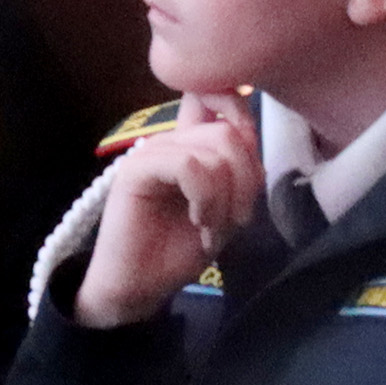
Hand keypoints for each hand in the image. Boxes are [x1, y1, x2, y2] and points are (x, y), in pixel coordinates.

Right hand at [74, 93, 262, 327]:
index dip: (241, 111)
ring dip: (226, 199)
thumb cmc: (179, 250)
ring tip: (212, 228)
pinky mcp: (136, 169)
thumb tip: (248, 136)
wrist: (139, 286)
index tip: (248, 165)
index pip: (218, 98)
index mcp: (191, 145)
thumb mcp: (226, 211)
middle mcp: (172, 140)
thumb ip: (239, 173)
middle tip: (236, 221)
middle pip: (229, 133)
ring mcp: (153, 151)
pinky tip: (199, 223)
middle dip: (246, 182)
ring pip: (215, 150)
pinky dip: (206, 199)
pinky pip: (189, 166)